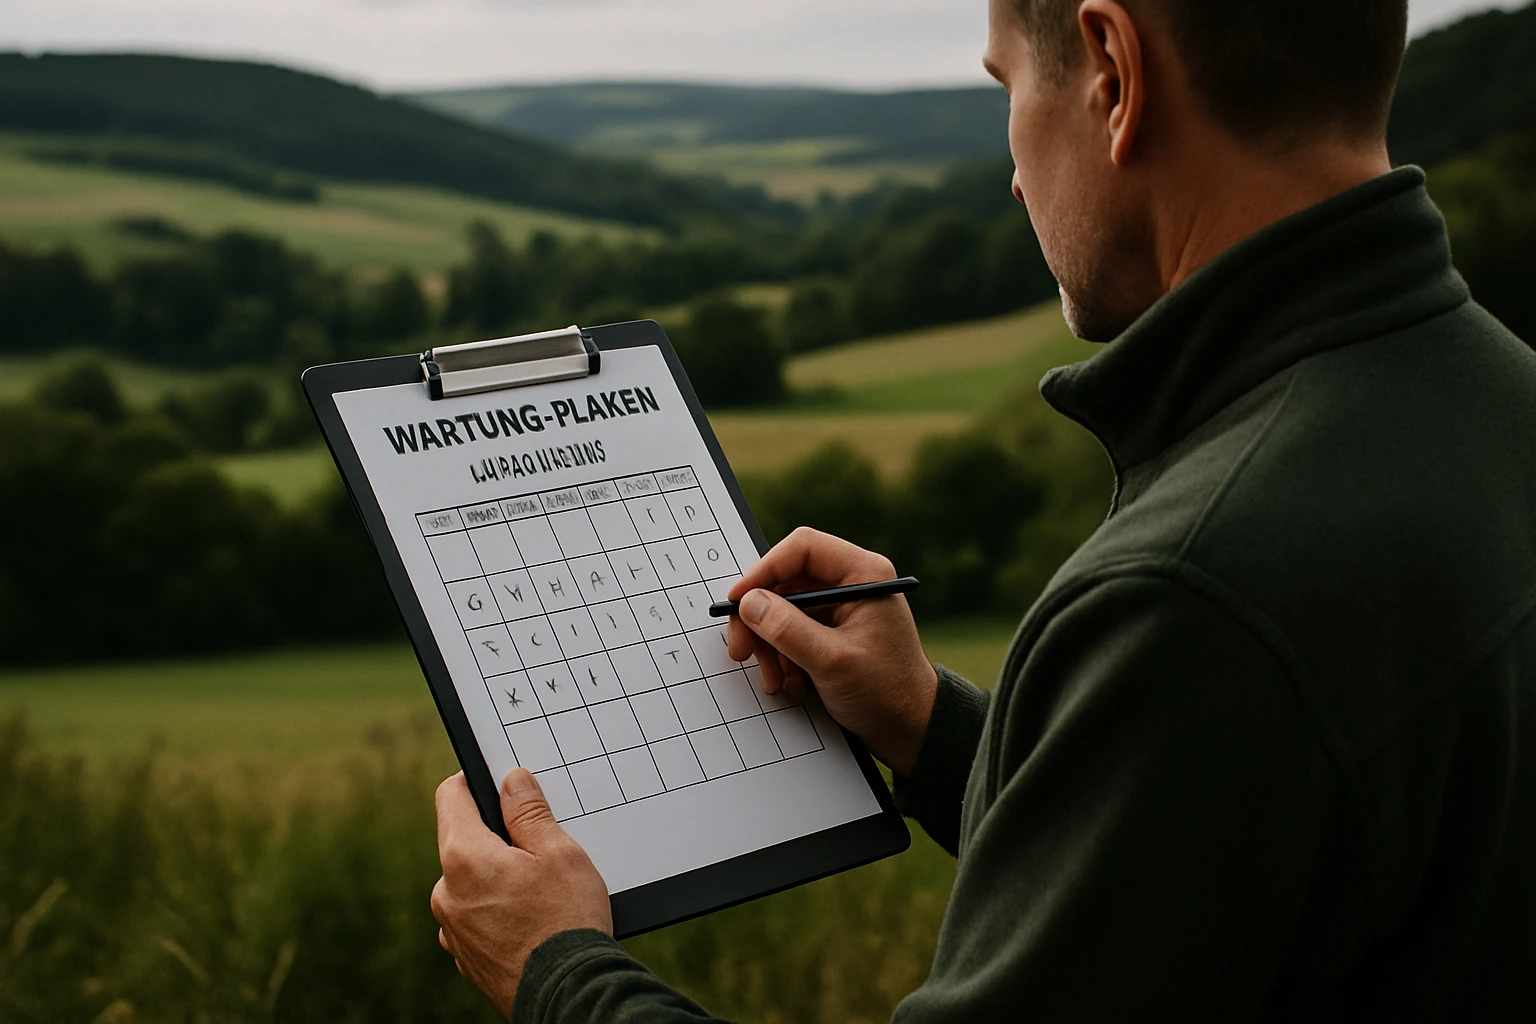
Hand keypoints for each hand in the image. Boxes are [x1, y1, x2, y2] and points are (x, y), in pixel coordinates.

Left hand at [432, 770, 611, 1019]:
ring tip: (541, 893)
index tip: (501, 784)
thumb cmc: (567, 924)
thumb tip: (511, 782)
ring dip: (498, 877)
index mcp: (464, 858)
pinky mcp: (464, 956)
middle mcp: (446, 893)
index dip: (477, 782)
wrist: (568, 997)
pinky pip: (476, 916)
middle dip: (498, 838)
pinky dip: (498, 910)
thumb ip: (529, 813)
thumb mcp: (559, 854)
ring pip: (471, 882)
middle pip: (464, 842)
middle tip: (541, 849)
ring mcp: (452, 929)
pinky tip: (532, 920)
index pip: (451, 796)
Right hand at [726, 527, 937, 775]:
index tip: (738, 601)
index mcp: (863, 574)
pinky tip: (791, 683)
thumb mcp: (831, 661)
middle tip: (740, 650)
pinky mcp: (831, 632)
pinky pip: (791, 632)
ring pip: (783, 610)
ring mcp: (840, 608)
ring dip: (770, 646)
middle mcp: (851, 584)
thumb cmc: (886, 692)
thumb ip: (787, 629)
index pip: (803, 548)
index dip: (764, 570)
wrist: (909, 729)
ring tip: (775, 680)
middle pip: (786, 581)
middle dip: (761, 619)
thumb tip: (749, 603)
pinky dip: (782, 657)